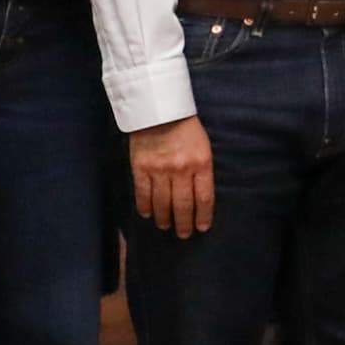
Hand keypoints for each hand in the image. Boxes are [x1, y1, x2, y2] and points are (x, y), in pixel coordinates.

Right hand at [128, 117, 215, 237]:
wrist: (158, 109)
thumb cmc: (185, 128)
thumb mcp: (203, 147)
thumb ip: (201, 170)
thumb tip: (200, 197)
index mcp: (201, 163)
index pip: (204, 198)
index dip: (203, 216)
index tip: (202, 227)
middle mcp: (181, 169)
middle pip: (183, 205)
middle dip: (184, 224)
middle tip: (184, 234)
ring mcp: (159, 170)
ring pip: (162, 203)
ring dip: (165, 219)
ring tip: (166, 226)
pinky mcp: (140, 168)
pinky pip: (143, 194)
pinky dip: (145, 207)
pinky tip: (147, 214)